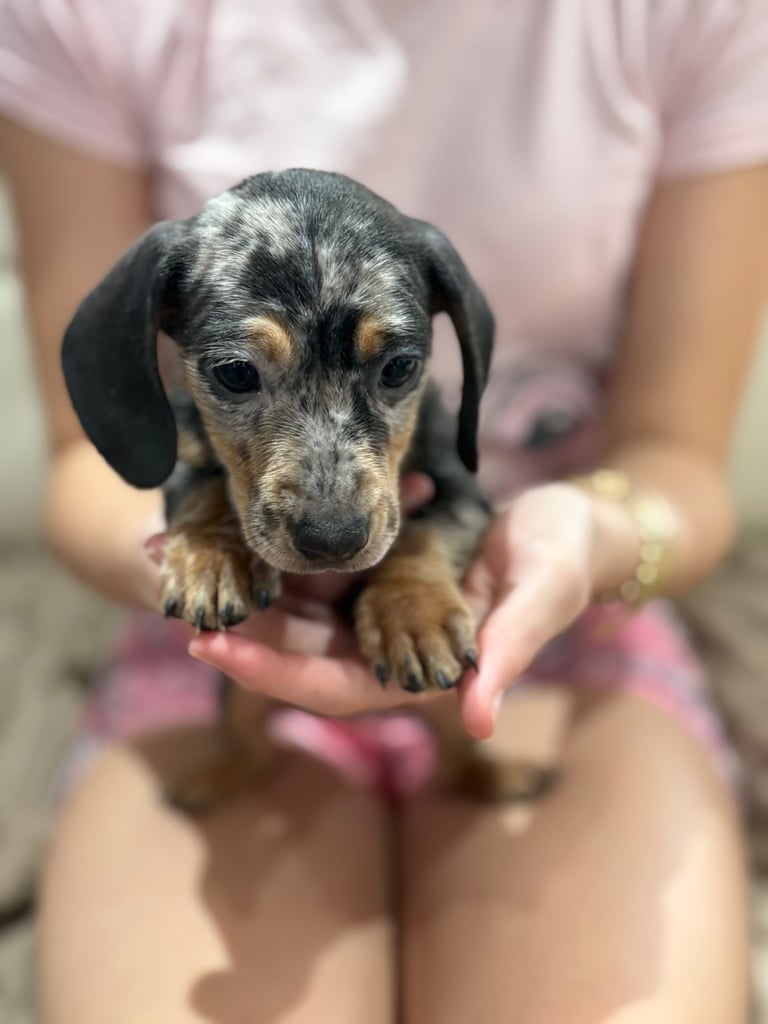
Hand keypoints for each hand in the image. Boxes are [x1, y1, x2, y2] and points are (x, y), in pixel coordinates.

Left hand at [187, 480, 599, 734]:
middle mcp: (390, 646)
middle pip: (298, 653)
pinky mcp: (376, 573)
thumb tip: (477, 718)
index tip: (213, 646)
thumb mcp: (544, 595)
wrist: (568, 526)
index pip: (335, 685)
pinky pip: (316, 573)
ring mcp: (379, 608)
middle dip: (236, 633)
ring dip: (243, 595)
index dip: (273, 673)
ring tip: (180, 561)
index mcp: (422, 669)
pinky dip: (275, 559)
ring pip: (298, 614)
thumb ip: (510, 651)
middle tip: (172, 600)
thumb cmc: (564, 561)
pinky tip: (232, 532)